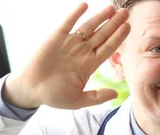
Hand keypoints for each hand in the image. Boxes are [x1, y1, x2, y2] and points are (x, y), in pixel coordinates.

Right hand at [3, 3, 129, 108]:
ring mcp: (69, 43)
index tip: (128, 27)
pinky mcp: (56, 38)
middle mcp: (82, 52)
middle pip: (101, 35)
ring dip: (99, 17)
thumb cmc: (54, 96)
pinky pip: (68, 23)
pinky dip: (75, 14)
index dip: (118, 38)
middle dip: (114, 24)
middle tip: (125, 13)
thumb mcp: (78, 100)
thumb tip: (115, 94)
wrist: (31, 89)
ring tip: (111, 8)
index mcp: (89, 65)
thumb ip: (96, 97)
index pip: (108, 48)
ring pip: (88, 27)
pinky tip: (85, 5)